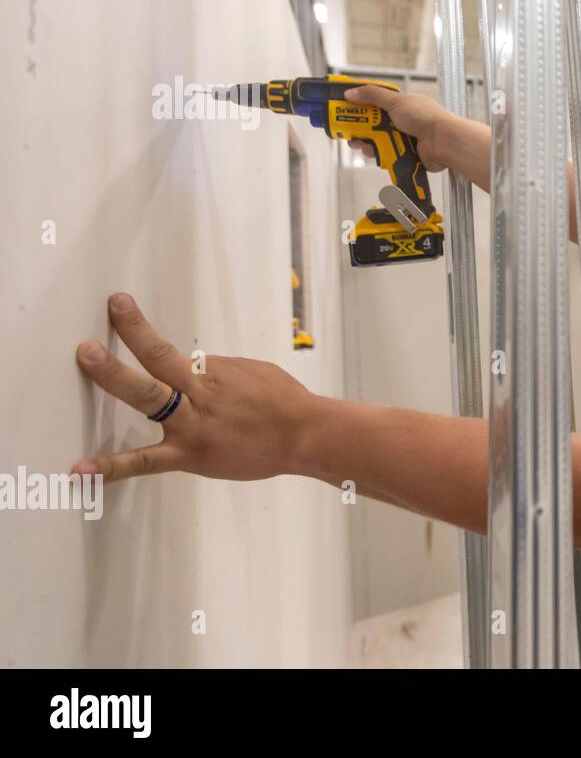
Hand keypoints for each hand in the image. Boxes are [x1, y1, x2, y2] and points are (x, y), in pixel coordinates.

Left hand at [73, 293, 318, 483]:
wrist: (306, 435)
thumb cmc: (285, 402)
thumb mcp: (253, 373)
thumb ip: (218, 372)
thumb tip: (192, 369)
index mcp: (214, 374)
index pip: (167, 350)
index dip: (138, 328)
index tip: (117, 306)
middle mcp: (199, 395)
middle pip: (157, 363)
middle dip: (126, 341)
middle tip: (94, 332)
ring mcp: (191, 426)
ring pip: (148, 400)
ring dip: (114, 378)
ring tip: (87, 362)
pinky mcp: (190, 456)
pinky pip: (146, 462)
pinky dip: (113, 467)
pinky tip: (81, 469)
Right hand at [343, 86, 467, 172]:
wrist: (443, 141)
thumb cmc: (426, 118)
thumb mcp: (396, 101)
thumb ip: (372, 95)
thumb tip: (351, 92)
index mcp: (401, 105)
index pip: (375, 105)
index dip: (359, 108)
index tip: (344, 110)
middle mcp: (402, 122)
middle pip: (373, 125)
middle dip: (359, 129)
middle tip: (348, 132)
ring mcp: (404, 138)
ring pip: (378, 141)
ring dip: (368, 143)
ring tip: (362, 144)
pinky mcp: (405, 154)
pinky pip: (386, 154)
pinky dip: (379, 154)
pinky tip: (375, 154)